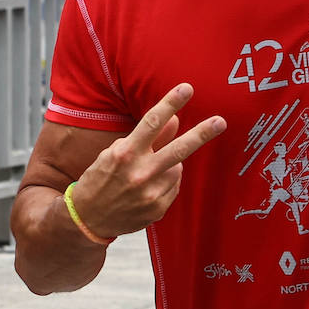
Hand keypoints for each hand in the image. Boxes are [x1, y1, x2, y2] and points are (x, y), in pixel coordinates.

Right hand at [71, 83, 225, 238]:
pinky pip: (173, 187)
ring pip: (177, 168)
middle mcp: (139, 173)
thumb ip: (148, 138)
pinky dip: (166, 182)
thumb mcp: (116, 153)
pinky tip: (147, 188)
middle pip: (178, 149)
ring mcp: (149, 194)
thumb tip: (175, 120)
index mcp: (124, 154)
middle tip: (221, 122)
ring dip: (169, 165)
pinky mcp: (157, 210)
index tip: (187, 88)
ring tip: (146, 173)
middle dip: (201, 134)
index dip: (170, 103)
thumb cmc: (101, 179)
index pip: (151, 123)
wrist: (88, 219)